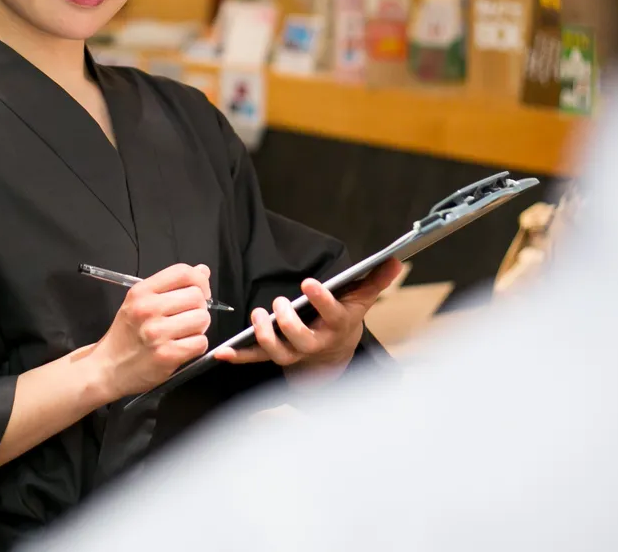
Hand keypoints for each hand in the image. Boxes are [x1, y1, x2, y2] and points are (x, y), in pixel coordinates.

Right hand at [90, 263, 212, 400]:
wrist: (109, 367)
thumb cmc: (126, 334)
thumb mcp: (139, 302)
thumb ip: (170, 285)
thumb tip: (203, 270)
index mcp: (141, 292)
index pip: (182, 272)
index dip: (200, 280)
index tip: (201, 291)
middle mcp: (148, 309)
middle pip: (196, 296)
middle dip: (199, 307)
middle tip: (187, 317)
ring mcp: (157, 333)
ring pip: (202, 319)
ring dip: (199, 327)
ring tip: (184, 332)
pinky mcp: (167, 355)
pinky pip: (201, 342)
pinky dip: (197, 345)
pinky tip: (183, 346)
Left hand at [213, 258, 403, 381]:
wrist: (334, 355)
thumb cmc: (344, 319)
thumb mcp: (361, 300)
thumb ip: (375, 280)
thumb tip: (395, 259)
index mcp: (337, 326)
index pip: (332, 314)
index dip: (321, 300)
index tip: (308, 283)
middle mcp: (315, 343)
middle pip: (302, 339)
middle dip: (288, 322)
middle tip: (279, 302)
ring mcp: (294, 353)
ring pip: (279, 352)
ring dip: (265, 336)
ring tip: (258, 315)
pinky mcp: (275, 356)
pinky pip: (256, 358)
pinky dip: (239, 356)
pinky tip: (222, 352)